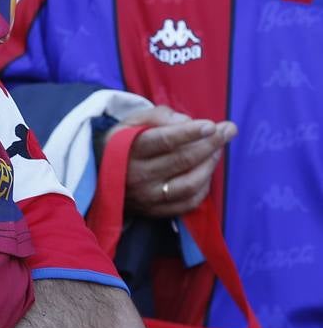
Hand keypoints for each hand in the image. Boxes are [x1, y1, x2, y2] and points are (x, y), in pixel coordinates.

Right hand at [112, 106, 235, 217]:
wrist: (99, 178)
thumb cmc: (121, 144)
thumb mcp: (129, 123)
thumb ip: (157, 116)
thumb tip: (187, 122)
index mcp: (128, 149)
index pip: (163, 140)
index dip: (189, 133)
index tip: (211, 125)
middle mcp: (138, 174)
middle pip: (182, 160)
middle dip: (210, 143)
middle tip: (228, 130)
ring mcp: (148, 196)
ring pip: (189, 183)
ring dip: (210, 165)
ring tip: (217, 150)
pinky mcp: (155, 212)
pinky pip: (188, 202)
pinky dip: (204, 187)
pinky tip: (207, 172)